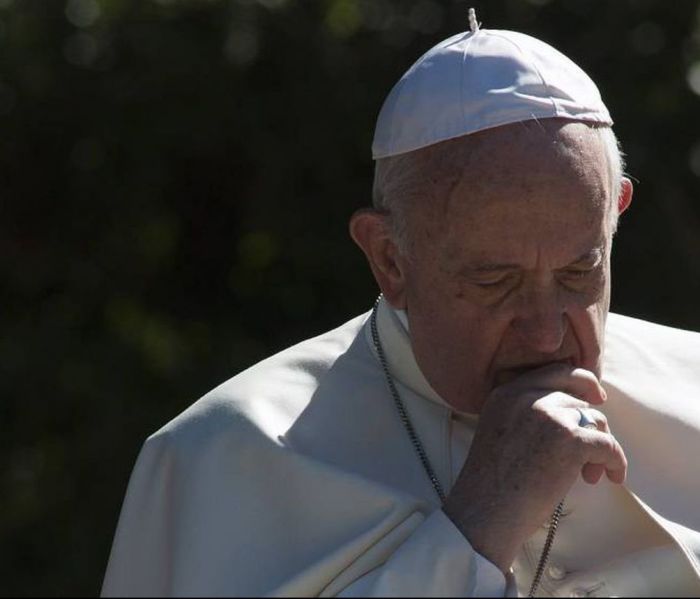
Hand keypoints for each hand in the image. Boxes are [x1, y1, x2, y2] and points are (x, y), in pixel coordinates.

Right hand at [442, 363, 626, 572]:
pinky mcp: (569, 440)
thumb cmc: (491, 483)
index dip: (580, 381)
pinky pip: (608, 445)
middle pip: (577, 397)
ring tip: (588, 475)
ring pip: (594, 420)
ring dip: (598, 447)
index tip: (594, 397)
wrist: (485, 512)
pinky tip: (611, 477)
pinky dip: (615, 462)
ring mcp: (548, 416)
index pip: (553, 372)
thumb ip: (524, 413)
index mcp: (506, 392)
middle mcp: (526, 397)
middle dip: (592, 418)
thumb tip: (572, 413)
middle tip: (603, 436)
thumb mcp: (497, 429)